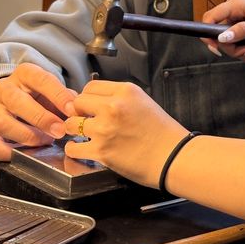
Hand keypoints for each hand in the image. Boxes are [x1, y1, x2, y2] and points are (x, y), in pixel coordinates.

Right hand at [0, 63, 77, 160]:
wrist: (9, 97)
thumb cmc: (37, 95)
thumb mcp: (51, 89)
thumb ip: (66, 98)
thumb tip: (80, 111)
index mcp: (25, 74)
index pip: (41, 80)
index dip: (58, 95)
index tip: (72, 110)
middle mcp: (5, 89)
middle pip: (17, 102)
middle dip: (41, 119)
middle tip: (60, 131)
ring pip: (3, 123)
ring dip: (27, 136)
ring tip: (45, 141)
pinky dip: (7, 152)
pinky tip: (24, 153)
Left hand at [62, 79, 186, 186]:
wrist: (173, 157)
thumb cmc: (163, 133)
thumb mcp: (144, 102)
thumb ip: (120, 99)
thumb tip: (95, 102)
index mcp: (125, 91)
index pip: (90, 87)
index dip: (87, 97)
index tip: (89, 106)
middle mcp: (113, 107)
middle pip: (78, 102)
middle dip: (79, 112)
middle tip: (86, 121)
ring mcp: (105, 129)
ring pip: (71, 124)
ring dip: (75, 130)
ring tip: (82, 136)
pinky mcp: (101, 151)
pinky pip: (73, 148)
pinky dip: (73, 149)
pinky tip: (81, 149)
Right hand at [200, 0, 244, 61]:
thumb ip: (241, 31)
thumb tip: (221, 38)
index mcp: (234, 5)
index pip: (209, 18)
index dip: (208, 35)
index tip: (217, 49)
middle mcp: (232, 11)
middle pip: (218, 35)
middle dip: (233, 48)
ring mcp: (235, 19)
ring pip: (228, 42)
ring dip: (243, 52)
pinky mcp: (240, 26)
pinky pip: (236, 42)